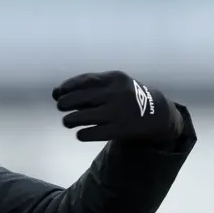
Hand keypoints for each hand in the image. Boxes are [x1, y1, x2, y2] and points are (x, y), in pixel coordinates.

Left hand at [52, 71, 183, 141]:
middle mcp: (117, 93)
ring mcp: (120, 111)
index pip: (85, 80)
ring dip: (70, 120)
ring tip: (67, 122)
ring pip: (86, 116)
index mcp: (115, 78)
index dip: (67, 86)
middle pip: (82, 98)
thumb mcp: (113, 84)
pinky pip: (95, 133)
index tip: (57, 93)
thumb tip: (56, 93)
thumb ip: (88, 86)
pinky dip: (83, 134)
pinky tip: (80, 134)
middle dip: (66, 103)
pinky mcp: (122, 129)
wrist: (156, 113)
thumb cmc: (124, 97)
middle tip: (60, 107)